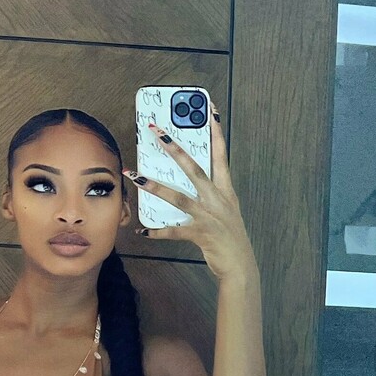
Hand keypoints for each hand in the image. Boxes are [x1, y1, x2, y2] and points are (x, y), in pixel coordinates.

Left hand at [127, 112, 259, 286]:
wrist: (241, 266)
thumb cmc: (230, 236)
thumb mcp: (226, 208)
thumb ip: (211, 191)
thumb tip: (193, 178)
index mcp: (225, 190)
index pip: (221, 154)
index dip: (216, 132)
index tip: (210, 110)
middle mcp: (217, 199)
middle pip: (194, 168)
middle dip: (174, 148)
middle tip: (156, 131)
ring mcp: (209, 216)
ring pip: (178, 197)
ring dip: (154, 186)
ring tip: (135, 176)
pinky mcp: (201, 234)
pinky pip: (175, 231)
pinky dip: (158, 231)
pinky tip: (143, 230)